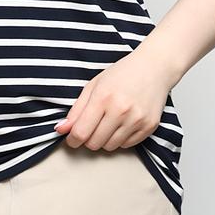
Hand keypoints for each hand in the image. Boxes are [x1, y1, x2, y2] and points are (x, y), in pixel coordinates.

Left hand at [53, 48, 174, 150]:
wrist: (154, 68)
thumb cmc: (122, 74)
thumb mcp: (94, 86)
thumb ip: (76, 110)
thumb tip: (61, 129)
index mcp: (103, 97)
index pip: (81, 132)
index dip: (72, 139)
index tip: (72, 138)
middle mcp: (120, 110)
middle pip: (94, 143)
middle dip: (88, 138)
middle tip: (91, 127)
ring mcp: (136, 120)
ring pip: (110, 146)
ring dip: (104, 139)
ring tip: (108, 122)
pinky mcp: (149, 127)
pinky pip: (126, 145)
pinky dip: (120, 139)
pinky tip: (122, 123)